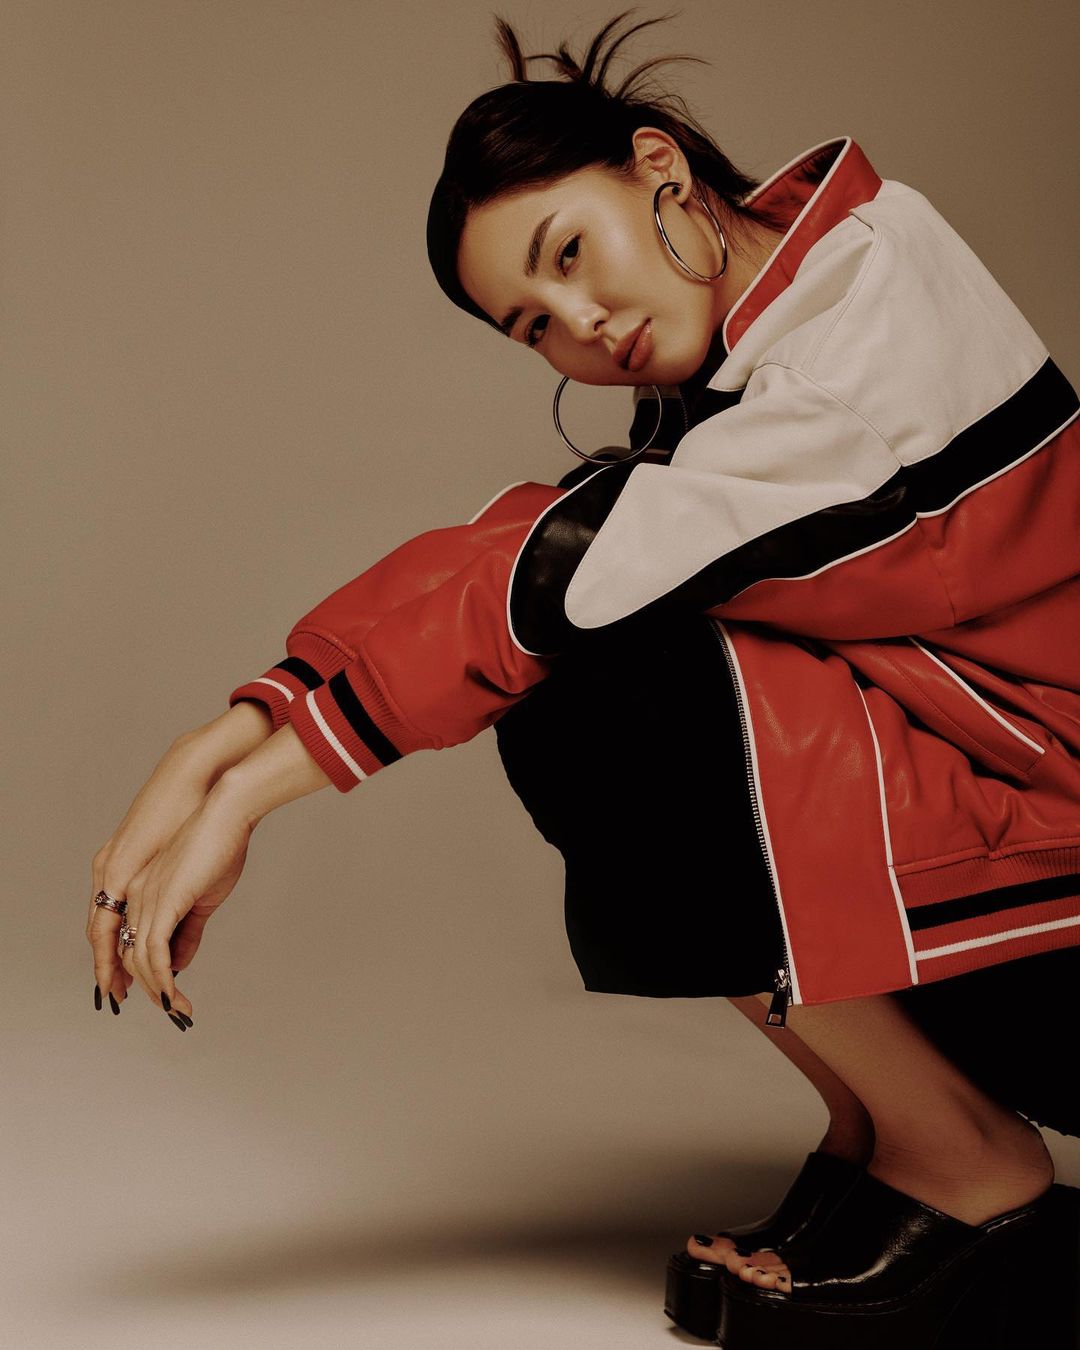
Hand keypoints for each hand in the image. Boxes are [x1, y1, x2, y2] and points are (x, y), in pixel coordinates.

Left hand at [115, 788, 256, 1024]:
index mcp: (141, 889)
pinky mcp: (162, 901)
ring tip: (177, 1010)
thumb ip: (188, 930)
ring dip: (158, 991)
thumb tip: (178, 964)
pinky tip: (171, 996)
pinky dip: (161, 979)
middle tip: (171, 1010)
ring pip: (139, 959)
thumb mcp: (203, 896)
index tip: (155, 995)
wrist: (227, 813)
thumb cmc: (220, 846)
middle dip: (147, 988)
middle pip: (128, 955)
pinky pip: (153, 951)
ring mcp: (144, 897)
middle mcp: (134, 894)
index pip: (128, 940)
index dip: (137, 972)